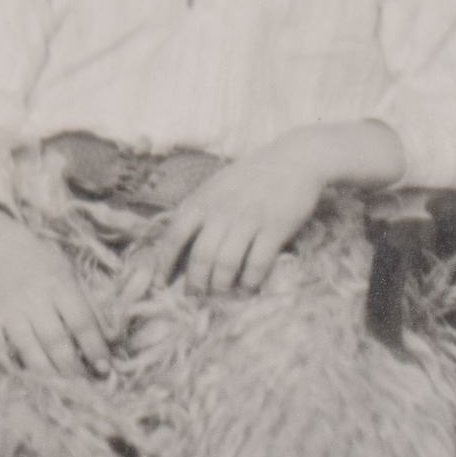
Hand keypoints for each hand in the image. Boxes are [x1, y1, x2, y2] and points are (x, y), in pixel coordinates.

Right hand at [0, 206, 111, 379]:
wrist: (0, 249)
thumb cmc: (44, 265)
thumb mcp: (71, 275)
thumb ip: (90, 306)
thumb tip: (112, 339)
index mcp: (58, 283)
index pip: (81, 321)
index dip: (94, 348)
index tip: (105, 368)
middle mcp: (32, 297)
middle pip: (55, 340)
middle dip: (72, 367)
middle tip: (84, 383)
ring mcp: (7, 309)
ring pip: (28, 349)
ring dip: (46, 372)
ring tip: (61, 385)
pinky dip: (9, 366)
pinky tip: (25, 375)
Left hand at [124, 122, 405, 297]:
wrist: (295, 159)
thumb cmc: (251, 175)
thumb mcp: (215, 186)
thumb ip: (198, 210)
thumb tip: (177, 242)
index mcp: (202, 201)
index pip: (173, 237)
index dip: (163, 264)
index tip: (160, 284)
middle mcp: (221, 212)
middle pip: (200, 258)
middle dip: (195, 283)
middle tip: (195, 297)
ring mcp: (248, 220)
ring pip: (226, 264)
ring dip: (221, 285)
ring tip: (220, 294)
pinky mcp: (275, 228)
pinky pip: (257, 263)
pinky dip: (250, 280)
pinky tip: (248, 287)